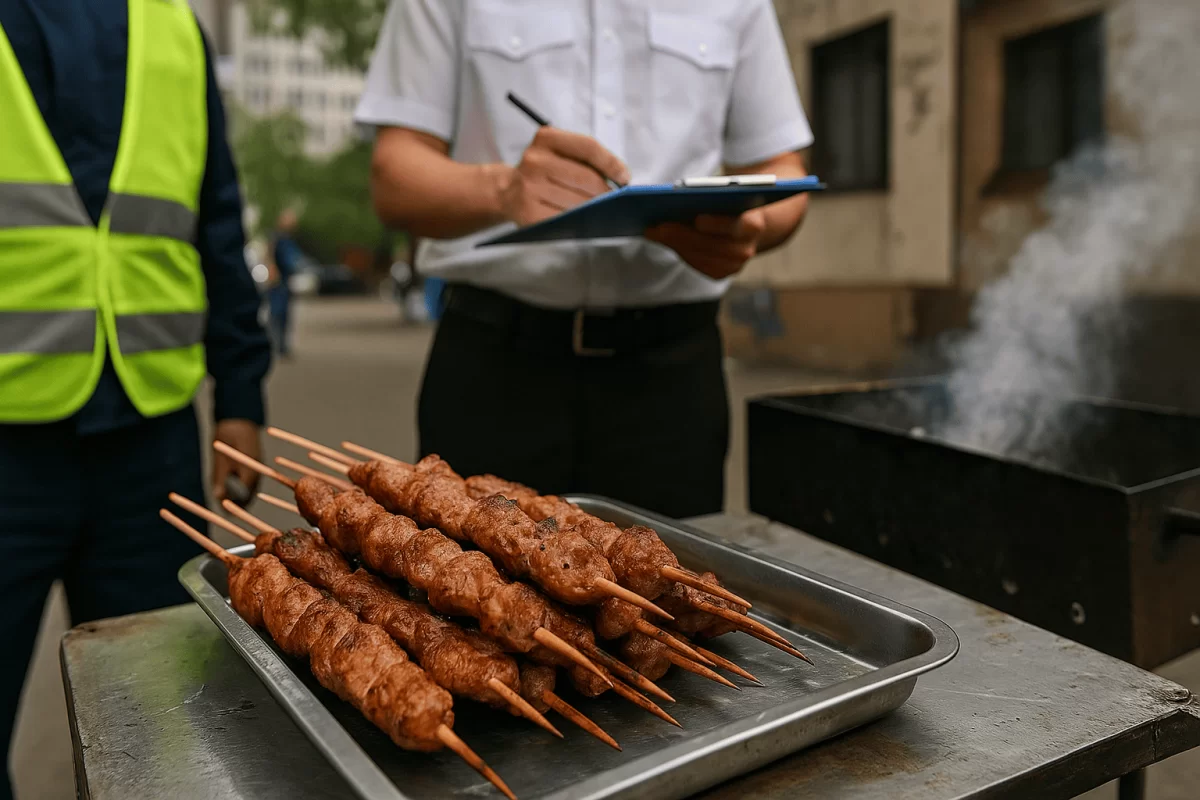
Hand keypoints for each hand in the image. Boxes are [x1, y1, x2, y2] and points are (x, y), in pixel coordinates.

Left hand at [212, 419, 261, 505]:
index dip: (234, 504)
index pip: (244, 495)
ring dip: (239, 495)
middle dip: (237, 503)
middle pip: (249, 494)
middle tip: (222, 509)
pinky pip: (249, 480)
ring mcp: (258, 467)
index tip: (222, 509)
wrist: (238, 416)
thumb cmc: (228, 434)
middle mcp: (258, 470)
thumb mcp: (220, 458)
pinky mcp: (255, 463)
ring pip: (250, 488)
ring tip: (224, 499)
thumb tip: (217, 497)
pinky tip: (230, 486)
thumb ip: (219, 478)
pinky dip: (241, 486)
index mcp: (251, 469)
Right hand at [499, 127, 630, 226]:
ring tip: (598, 210)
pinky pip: (564, 219)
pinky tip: (582, 220)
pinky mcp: (528, 212)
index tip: (625, 177)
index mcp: (547, 138)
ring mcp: (530, 187)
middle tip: (613, 200)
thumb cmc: (542, 172)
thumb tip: (619, 178)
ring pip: (578, 202)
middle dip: (605, 192)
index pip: (588, 147)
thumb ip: (586, 159)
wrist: (506, 191)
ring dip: (594, 209)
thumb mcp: (558, 153)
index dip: (611, 163)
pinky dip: (579, 221)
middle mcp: (535, 160)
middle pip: (586, 178)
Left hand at [645, 209, 768, 279]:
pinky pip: (695, 264)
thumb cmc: (734, 204)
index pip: (741, 226)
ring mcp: (734, 265)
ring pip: (699, 256)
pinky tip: (662, 240)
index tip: (698, 219)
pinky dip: (678, 250)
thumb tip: (676, 198)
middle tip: (658, 226)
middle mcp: (746, 249)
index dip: (719, 224)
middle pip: (711, 245)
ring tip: (653, 231)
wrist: (749, 226)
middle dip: (682, 235)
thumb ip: (712, 197)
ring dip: (674, 243)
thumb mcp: (729, 196)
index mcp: (754, 225)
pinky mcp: (720, 273)